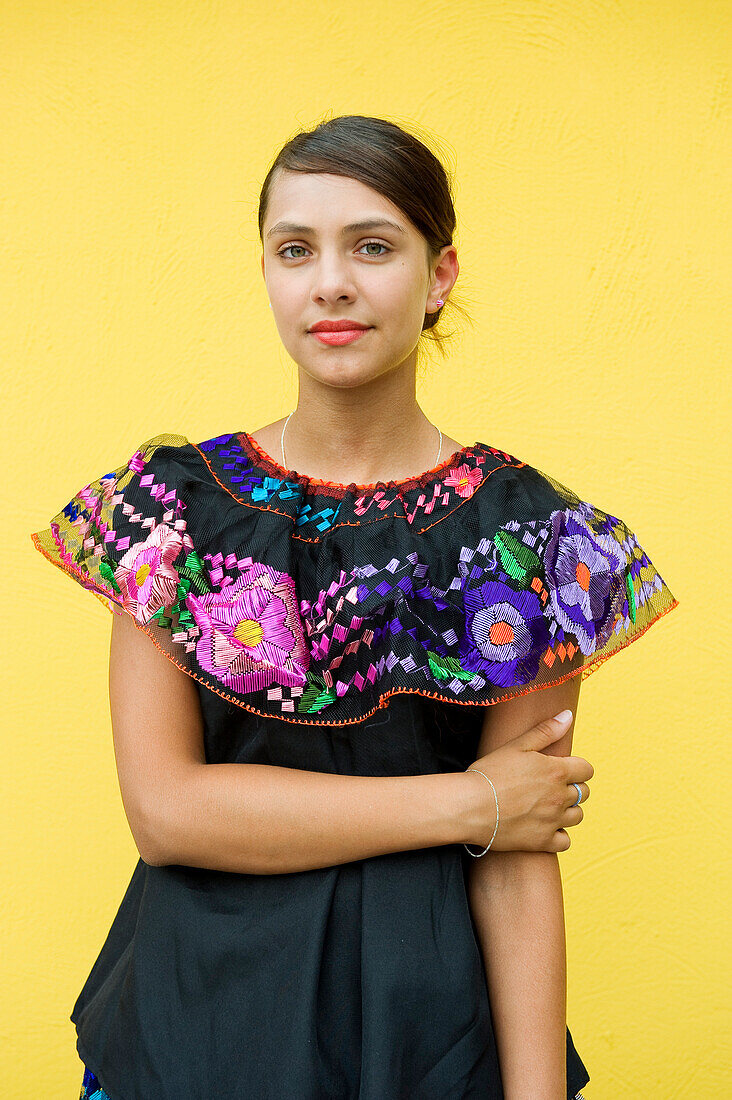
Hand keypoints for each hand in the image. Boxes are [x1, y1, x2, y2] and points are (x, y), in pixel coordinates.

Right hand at [462, 711, 593, 852]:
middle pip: (584, 793)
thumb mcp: (517, 745)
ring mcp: (553, 820)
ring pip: (577, 816)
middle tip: (550, 787)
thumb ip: (546, 731)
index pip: (587, 770)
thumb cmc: (490, 773)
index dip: (577, 768)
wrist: (470, 807)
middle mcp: (559, 796)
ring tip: (547, 806)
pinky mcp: (543, 841)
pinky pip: (566, 841)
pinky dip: (559, 834)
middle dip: (572, 788)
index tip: (563, 769)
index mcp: (556, 771)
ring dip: (568, 810)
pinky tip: (545, 826)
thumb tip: (568, 715)